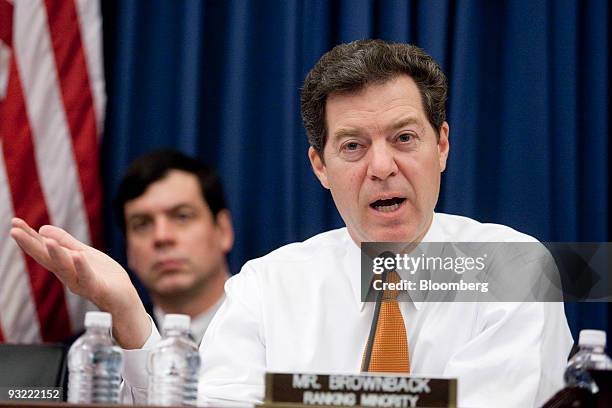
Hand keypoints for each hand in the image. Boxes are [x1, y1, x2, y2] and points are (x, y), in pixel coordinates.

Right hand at [10, 218, 150, 347]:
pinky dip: (82, 267)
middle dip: (31, 245)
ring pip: (66, 268)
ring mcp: (81, 282)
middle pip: (47, 259)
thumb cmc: (102, 276)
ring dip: (56, 254)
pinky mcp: (97, 288)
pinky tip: (77, 256)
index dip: (29, 237)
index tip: (14, 222)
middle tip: (15, 231)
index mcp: (64, 265)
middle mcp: (68, 275)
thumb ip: (66, 243)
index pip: (44, 249)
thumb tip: (42, 229)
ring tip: (47, 241)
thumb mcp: (83, 254)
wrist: (122, 298)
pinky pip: (88, 277)